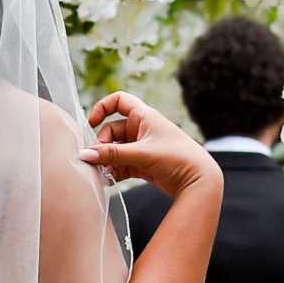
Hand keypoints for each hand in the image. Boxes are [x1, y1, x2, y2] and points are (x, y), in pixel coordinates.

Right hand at [81, 91, 216, 200]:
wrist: (198, 181)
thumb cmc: (176, 159)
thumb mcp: (142, 154)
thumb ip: (112, 155)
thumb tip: (84, 155)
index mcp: (144, 117)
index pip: (119, 101)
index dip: (102, 107)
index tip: (91, 123)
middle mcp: (142, 129)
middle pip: (111, 131)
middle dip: (102, 145)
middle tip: (96, 161)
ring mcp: (142, 147)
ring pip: (115, 150)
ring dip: (106, 161)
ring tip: (101, 174)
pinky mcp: (143, 164)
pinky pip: (121, 164)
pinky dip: (114, 171)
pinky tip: (108, 180)